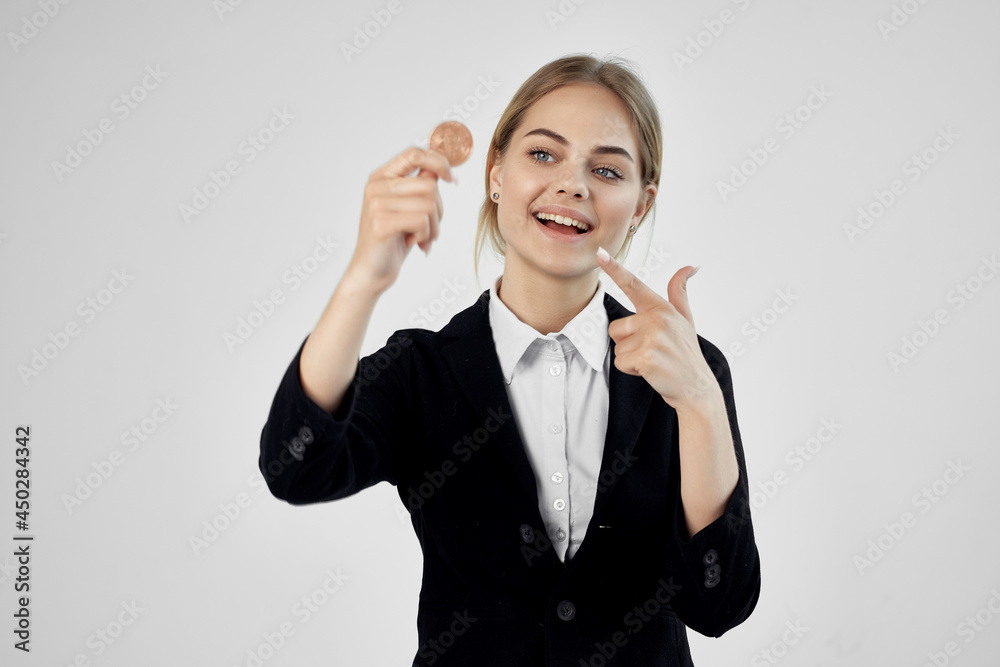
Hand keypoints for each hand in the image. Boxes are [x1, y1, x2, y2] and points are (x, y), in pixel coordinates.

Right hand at [347, 146, 454, 293]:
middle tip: (430, 229)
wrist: (371, 271)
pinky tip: (416, 244)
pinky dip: (426, 235)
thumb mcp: (409, 208)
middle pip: (429, 185)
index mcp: (381, 177)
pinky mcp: (381, 222)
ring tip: (423, 238)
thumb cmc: (393, 240)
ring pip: (429, 204)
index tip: (452, 179)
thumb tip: (441, 169)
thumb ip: (420, 185)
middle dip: (438, 211)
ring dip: (434, 227)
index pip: (414, 153)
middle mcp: (376, 186)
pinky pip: (422, 221)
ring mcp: (376, 203)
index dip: (439, 162)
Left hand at [595, 247, 717, 410]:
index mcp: (662, 308)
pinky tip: (650, 370)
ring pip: (617, 347)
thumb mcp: (686, 319)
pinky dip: (631, 370)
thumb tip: (691, 266)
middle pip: (616, 328)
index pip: (634, 285)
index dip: (614, 268)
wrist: (696, 387)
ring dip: (630, 358)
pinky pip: (620, 362)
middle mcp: (657, 319)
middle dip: (627, 343)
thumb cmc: (686, 353)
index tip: (599, 253)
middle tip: (652, 351)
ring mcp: (653, 337)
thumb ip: (679, 293)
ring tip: (653, 360)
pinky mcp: (646, 356)